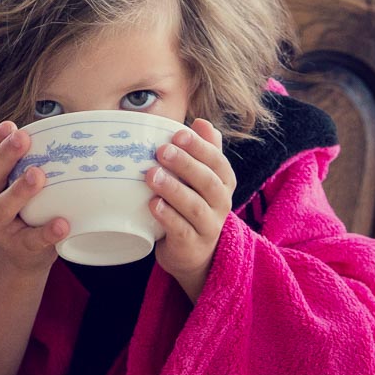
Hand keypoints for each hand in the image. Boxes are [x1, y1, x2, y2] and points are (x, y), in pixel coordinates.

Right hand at [0, 120, 68, 273]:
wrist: (23, 254)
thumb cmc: (22, 207)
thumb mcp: (12, 183)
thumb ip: (23, 160)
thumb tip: (57, 126)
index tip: (10, 125)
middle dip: (4, 157)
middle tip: (22, 138)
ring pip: (1, 209)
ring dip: (19, 190)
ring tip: (38, 175)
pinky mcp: (17, 248)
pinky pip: (31, 240)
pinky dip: (47, 232)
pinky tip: (62, 223)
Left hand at [146, 118, 237, 301]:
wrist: (192, 252)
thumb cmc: (193, 204)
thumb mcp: (200, 178)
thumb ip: (204, 151)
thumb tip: (202, 122)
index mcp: (223, 182)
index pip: (217, 161)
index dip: (199, 147)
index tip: (178, 134)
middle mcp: (221, 203)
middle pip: (207, 181)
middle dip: (185, 164)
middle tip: (161, 151)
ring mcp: (208, 226)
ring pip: (194, 206)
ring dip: (173, 189)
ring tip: (151, 175)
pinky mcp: (191, 245)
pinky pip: (181, 229)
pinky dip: (167, 216)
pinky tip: (153, 204)